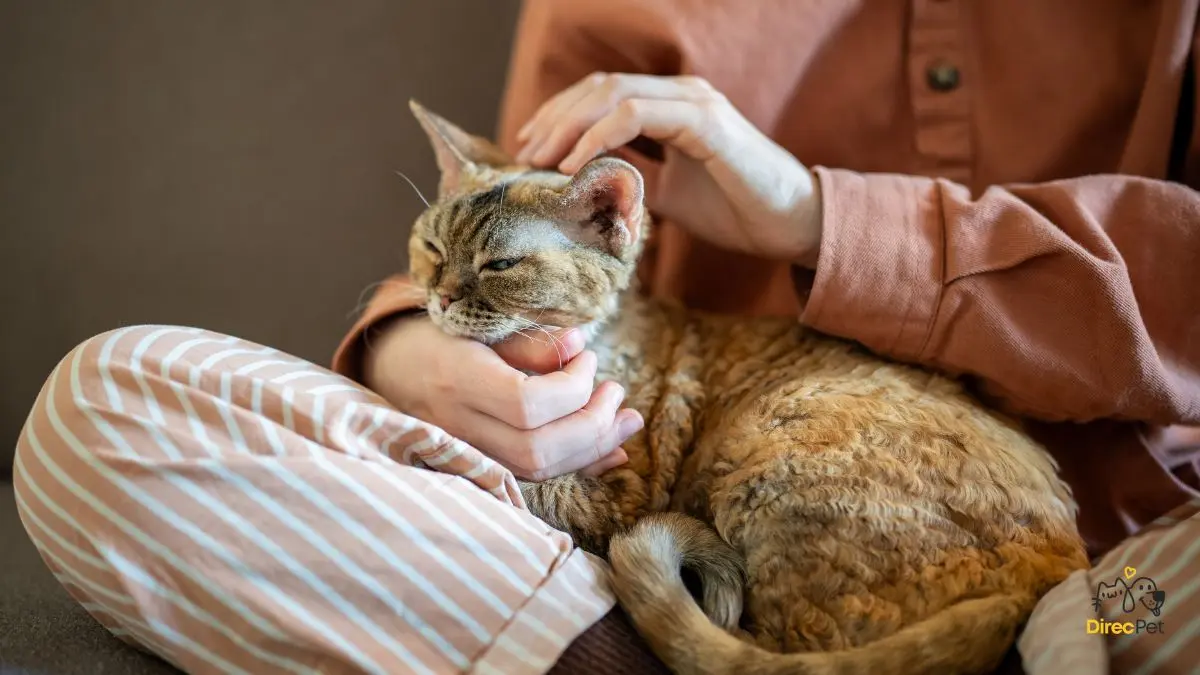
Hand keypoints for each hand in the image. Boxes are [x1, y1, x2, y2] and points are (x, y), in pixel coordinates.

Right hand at [364, 316, 642, 479]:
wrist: (392, 366)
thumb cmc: (440, 332)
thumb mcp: (478, 320)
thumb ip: (527, 340)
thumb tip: (577, 346)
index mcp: (455, 379)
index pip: (525, 404)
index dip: (571, 387)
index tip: (587, 359)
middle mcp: (458, 426)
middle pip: (537, 449)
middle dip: (591, 425)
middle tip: (616, 391)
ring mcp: (467, 452)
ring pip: (538, 470)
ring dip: (593, 447)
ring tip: (625, 418)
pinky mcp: (481, 465)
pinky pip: (534, 477)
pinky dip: (579, 464)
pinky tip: (611, 451)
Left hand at [515, 73, 822, 265]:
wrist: (790, 226)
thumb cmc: (734, 211)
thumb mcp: (667, 194)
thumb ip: (630, 179)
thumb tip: (582, 189)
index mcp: (672, 105)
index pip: (603, 94)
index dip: (560, 115)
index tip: (529, 147)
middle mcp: (681, 94)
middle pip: (599, 87)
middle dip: (555, 118)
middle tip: (525, 153)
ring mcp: (694, 102)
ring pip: (612, 95)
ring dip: (568, 126)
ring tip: (541, 159)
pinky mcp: (704, 122)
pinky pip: (636, 116)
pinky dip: (598, 138)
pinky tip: (574, 166)